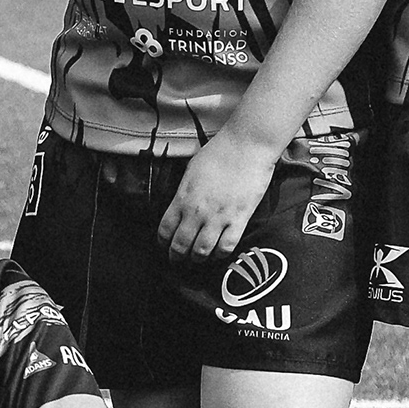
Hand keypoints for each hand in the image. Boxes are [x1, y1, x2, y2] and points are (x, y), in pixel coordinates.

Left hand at [157, 128, 281, 262]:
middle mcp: (196, 211)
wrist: (246, 146)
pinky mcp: (239, 219)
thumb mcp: (190, 171)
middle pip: (180, 245)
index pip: (165, 229)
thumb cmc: (218, 153)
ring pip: (202, 251)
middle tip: (178, 260)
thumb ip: (184, 192)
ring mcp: (218, 217)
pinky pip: (227, 246)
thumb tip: (180, 205)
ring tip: (198, 259)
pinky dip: (221, 254)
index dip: (163, 242)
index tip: (164, 246)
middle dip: (176, 257)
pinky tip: (219, 253)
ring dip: (198, 259)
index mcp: (182, 198)